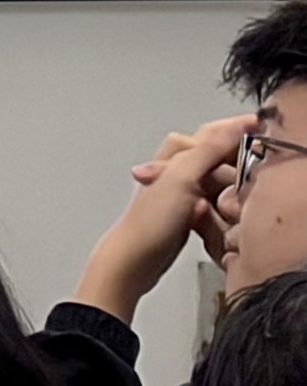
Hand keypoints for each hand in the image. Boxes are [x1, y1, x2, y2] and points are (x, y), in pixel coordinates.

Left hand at [80, 116, 254, 320]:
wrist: (135, 259)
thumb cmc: (149, 221)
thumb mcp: (182, 178)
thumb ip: (208, 150)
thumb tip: (233, 126)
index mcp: (175, 155)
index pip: (212, 136)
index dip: (234, 139)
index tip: (250, 150)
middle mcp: (176, 170)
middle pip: (219, 164)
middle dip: (230, 177)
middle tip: (231, 193)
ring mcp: (182, 194)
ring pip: (219, 189)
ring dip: (224, 200)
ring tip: (217, 213)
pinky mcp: (187, 216)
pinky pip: (215, 211)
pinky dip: (219, 218)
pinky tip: (213, 227)